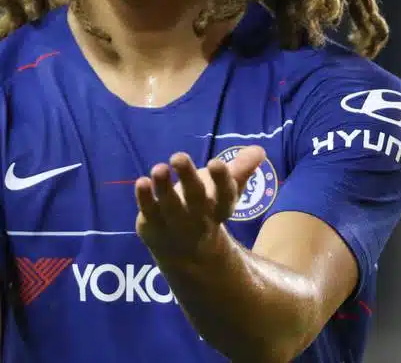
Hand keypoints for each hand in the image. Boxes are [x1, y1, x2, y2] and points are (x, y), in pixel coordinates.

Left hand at [134, 146, 266, 261]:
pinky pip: (148, 212)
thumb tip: (259, 150)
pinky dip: (144, 199)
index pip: (225, 196)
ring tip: (159, 168)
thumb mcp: (225, 192)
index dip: (221, 180)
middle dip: (188, 178)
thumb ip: (240, 170)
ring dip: (163, 188)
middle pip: (195, 199)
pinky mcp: (152, 225)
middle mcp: (198, 218)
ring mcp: (174, 224)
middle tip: (178, 156)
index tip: (216, 162)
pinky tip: (141, 182)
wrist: (184, 250)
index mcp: (219, 209)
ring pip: (169, 206)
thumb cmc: (207, 209)